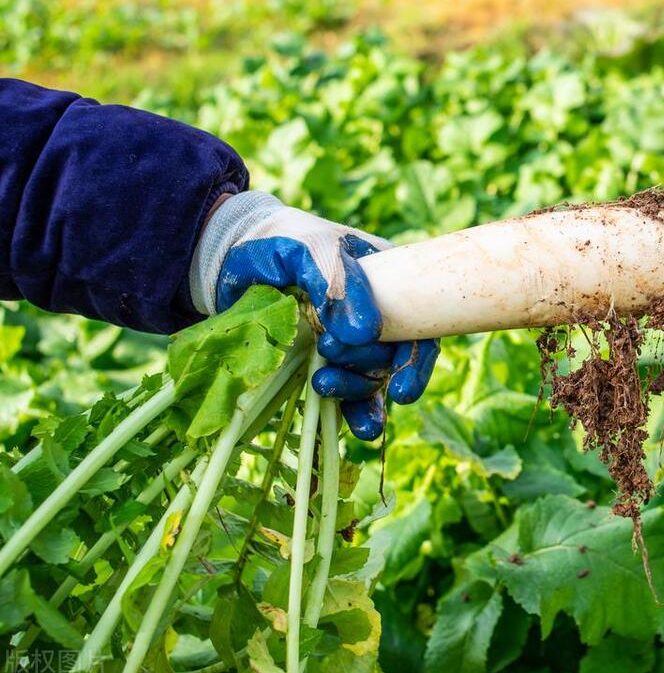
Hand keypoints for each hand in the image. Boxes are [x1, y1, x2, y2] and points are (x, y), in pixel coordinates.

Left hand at [190, 191, 438, 439]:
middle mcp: (379, 317)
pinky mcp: (325, 364)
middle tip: (327, 348)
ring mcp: (352, 344)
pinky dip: (353, 413)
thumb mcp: (311, 251)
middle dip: (367, 366)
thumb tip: (366, 334)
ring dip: (355, 391)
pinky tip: (356, 429)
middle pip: (394, 358)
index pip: (421, 326)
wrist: (233, 257)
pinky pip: (348, 395)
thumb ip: (338, 286)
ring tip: (322, 384)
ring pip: (372, 380)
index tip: (401, 388)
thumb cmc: (282, 243)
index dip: (417, 360)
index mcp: (389, 284)